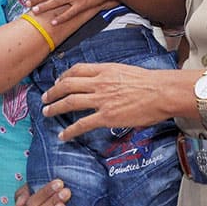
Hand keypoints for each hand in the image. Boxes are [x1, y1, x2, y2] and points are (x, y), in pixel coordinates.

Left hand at [41, 62, 179, 141]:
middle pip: (68, 85)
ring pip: (70, 102)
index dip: (63, 76)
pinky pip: (82, 124)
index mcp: (104, 70)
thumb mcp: (126, 70)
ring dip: (55, 108)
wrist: (162, 92)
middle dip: (53, 92)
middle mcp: (99, 83)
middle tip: (45, 98)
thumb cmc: (150, 82)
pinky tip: (63, 135)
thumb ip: (111, 75)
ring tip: (47, 112)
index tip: (57, 82)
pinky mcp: (107, 117)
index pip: (77, 70)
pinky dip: (70, 130)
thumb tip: (106, 81)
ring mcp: (101, 100)